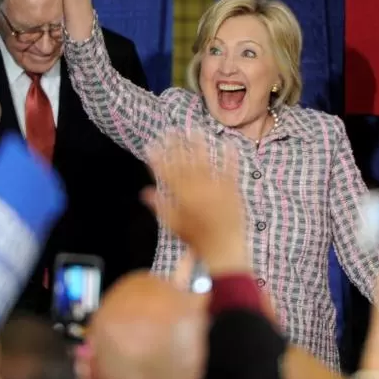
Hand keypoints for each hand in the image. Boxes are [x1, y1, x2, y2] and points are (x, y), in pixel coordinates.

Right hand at [144, 133, 247, 273]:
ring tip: (194, 129)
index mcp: (182, 196)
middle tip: (170, 130)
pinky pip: (231, 169)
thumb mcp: (174, 224)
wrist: (223, 249)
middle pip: (184, 162)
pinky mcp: (232, 189)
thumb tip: (145, 193)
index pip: (166, 172)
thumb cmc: (196, 240)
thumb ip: (160, 206)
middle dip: (176, 145)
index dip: (157, 157)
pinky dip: (229, 156)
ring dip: (199, 144)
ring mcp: (216, 187)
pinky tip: (227, 142)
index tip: (151, 144)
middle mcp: (198, 188)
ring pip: (205, 161)